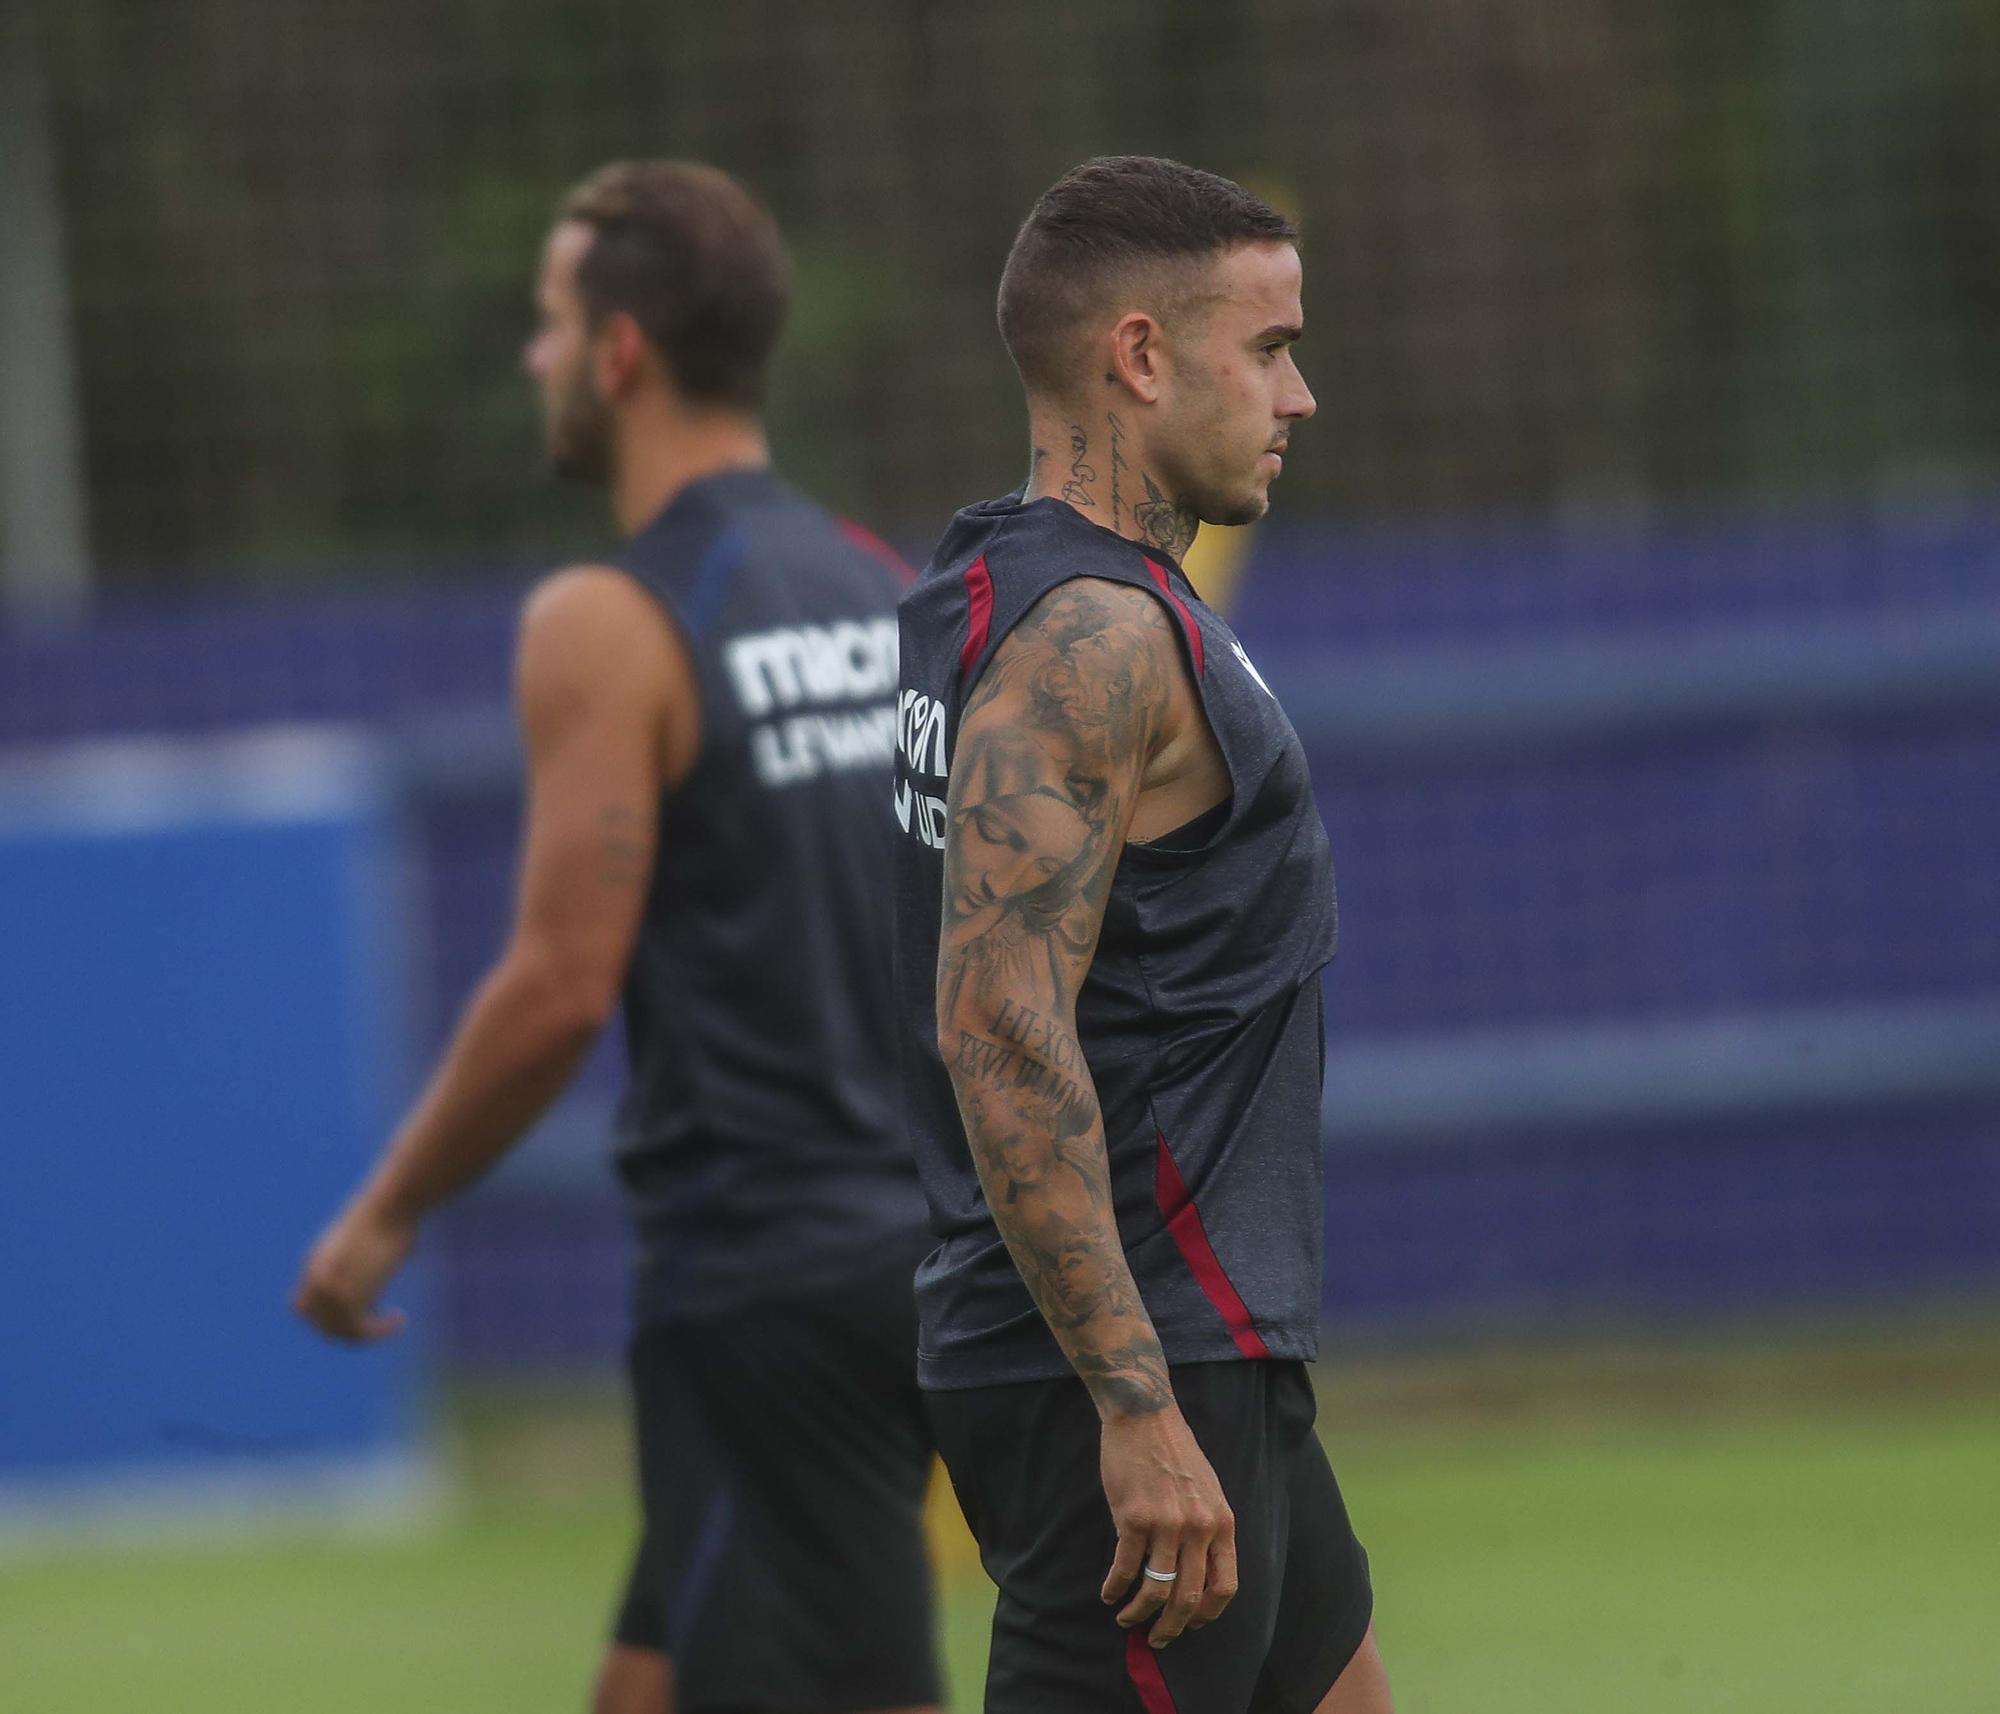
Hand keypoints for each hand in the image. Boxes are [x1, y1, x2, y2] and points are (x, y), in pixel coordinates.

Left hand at [293, 1199, 415, 1342]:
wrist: (390, 1205)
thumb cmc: (390, 1212)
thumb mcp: (369, 1233)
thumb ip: (367, 1251)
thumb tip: (390, 1247)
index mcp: (316, 1262)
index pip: (305, 1307)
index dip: (327, 1316)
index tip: (361, 1310)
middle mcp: (316, 1278)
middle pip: (319, 1323)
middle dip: (346, 1330)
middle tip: (376, 1326)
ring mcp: (330, 1289)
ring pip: (337, 1331)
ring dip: (366, 1334)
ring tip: (393, 1323)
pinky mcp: (349, 1297)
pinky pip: (359, 1330)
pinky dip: (381, 1331)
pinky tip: (401, 1320)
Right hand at [1098, 1404, 1237, 1647]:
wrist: (1145, 1416)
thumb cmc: (1175, 1452)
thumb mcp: (1208, 1490)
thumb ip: (1207, 1528)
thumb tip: (1195, 1572)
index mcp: (1221, 1523)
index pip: (1225, 1586)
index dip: (1207, 1614)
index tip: (1192, 1624)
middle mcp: (1198, 1528)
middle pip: (1189, 1598)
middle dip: (1172, 1628)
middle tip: (1158, 1640)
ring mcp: (1166, 1525)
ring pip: (1156, 1589)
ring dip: (1139, 1614)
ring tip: (1127, 1619)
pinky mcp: (1133, 1518)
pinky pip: (1124, 1568)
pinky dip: (1115, 1588)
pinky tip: (1109, 1594)